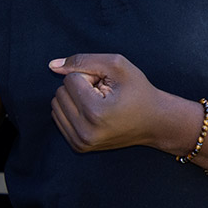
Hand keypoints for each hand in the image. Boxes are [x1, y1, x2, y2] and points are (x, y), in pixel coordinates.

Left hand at [48, 54, 165, 152]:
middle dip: (80, 87)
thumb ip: (83, 60)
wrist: (154, 122)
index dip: (90, 76)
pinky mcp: (78, 147)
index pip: (70, 79)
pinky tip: (94, 113)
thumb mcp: (117, 65)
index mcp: (95, 112)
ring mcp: (80, 142)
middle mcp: (84, 131)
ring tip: (99, 103)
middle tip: (104, 94)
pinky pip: (59, 118)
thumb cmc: (138, 91)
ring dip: (75, 99)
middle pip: (60, 92)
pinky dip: (74, 111)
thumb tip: (52, 66)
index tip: (108, 86)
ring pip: (56, 105)